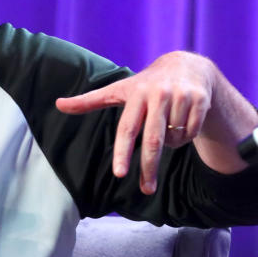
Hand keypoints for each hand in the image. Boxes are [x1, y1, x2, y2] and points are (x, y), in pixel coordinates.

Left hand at [55, 52, 216, 194]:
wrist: (187, 66)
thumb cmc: (145, 84)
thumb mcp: (118, 89)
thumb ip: (88, 100)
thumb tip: (57, 104)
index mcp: (136, 94)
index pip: (127, 129)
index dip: (123, 152)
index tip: (119, 174)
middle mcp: (158, 94)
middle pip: (153, 140)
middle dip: (149, 168)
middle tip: (146, 190)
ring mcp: (181, 97)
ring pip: (174, 139)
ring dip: (170, 143)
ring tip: (167, 126)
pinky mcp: (200, 101)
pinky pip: (191, 134)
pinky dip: (186, 136)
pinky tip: (183, 121)